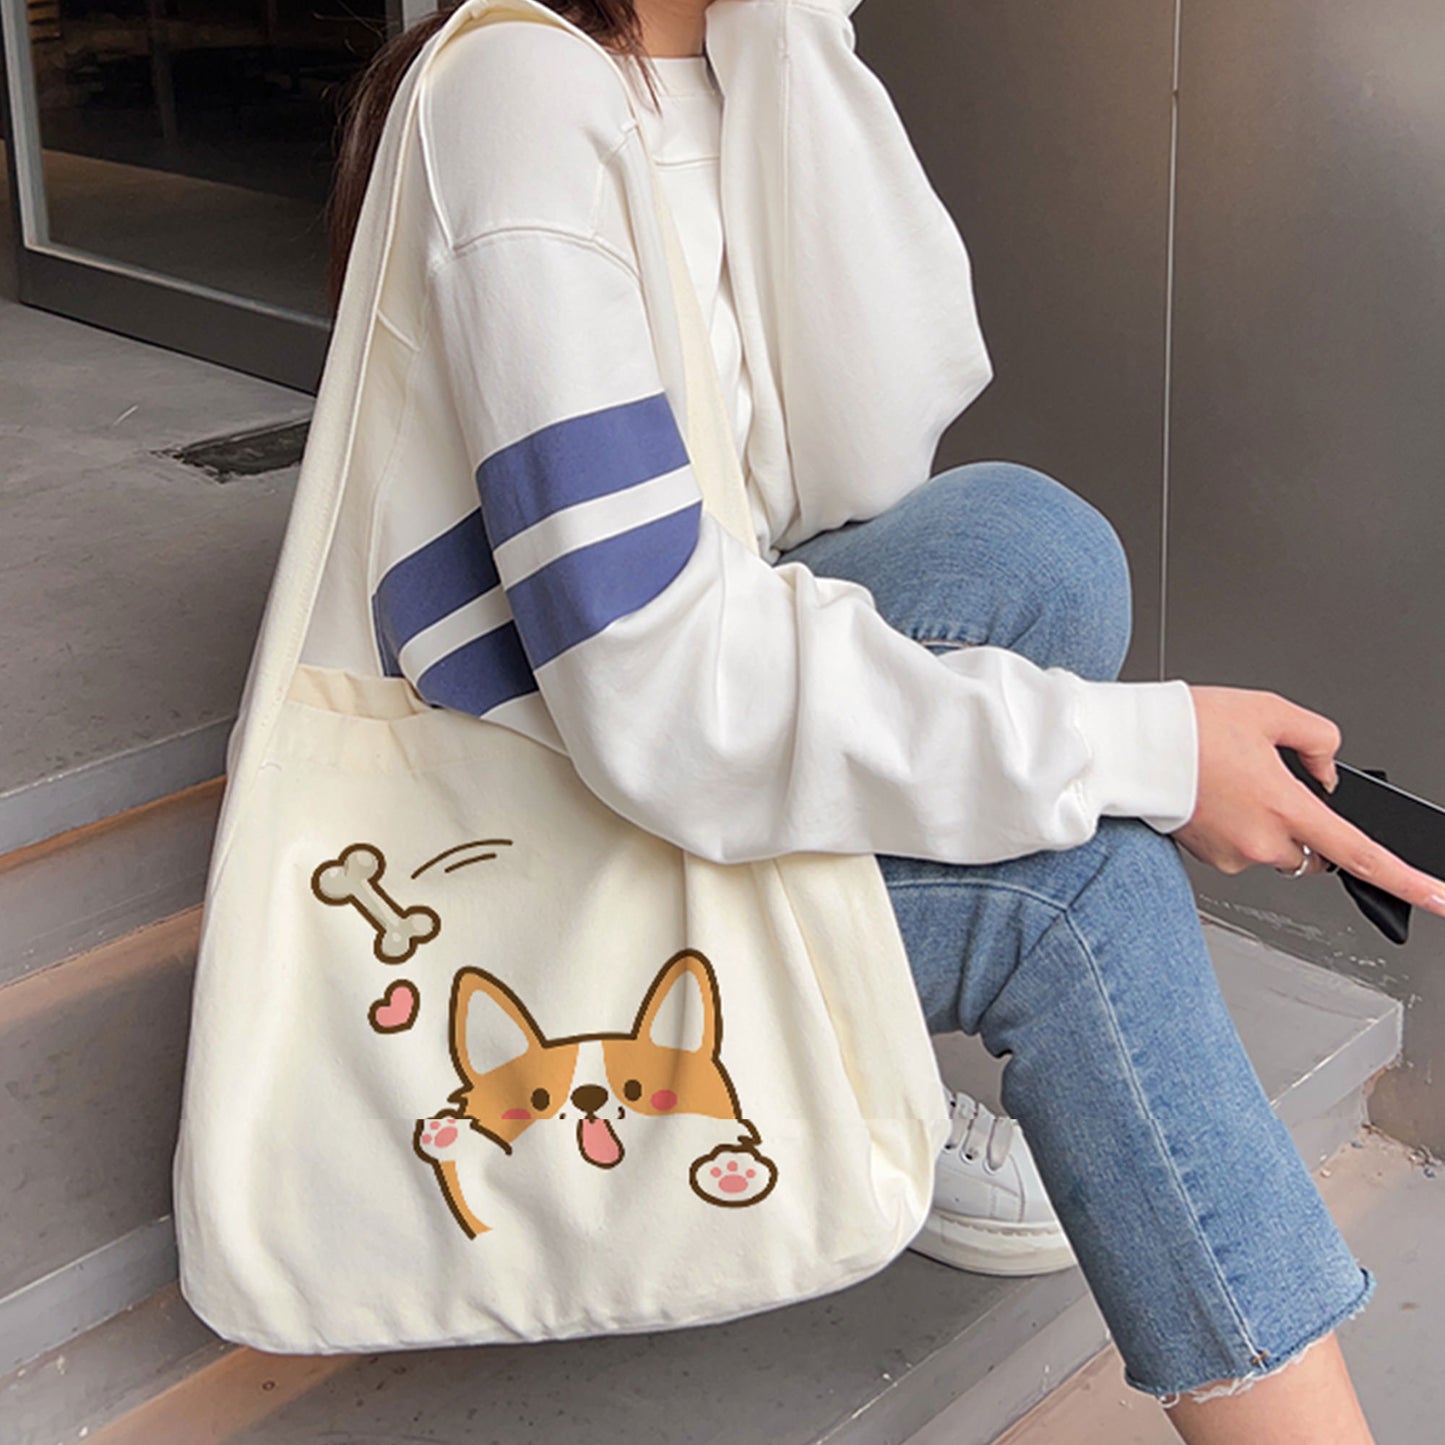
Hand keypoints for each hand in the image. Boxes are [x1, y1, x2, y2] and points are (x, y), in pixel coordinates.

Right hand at [1170, 685, 1444, 916]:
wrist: (1131, 748)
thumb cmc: (1188, 728)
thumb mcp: (1268, 710)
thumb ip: (1317, 738)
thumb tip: (1327, 772)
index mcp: (1286, 807)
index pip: (1361, 854)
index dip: (1407, 881)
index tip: (1440, 897)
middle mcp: (1262, 841)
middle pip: (1313, 851)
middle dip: (1304, 825)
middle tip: (1271, 784)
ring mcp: (1233, 855)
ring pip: (1275, 850)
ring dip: (1266, 824)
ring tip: (1230, 783)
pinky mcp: (1209, 859)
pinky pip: (1241, 849)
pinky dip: (1235, 826)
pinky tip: (1212, 797)